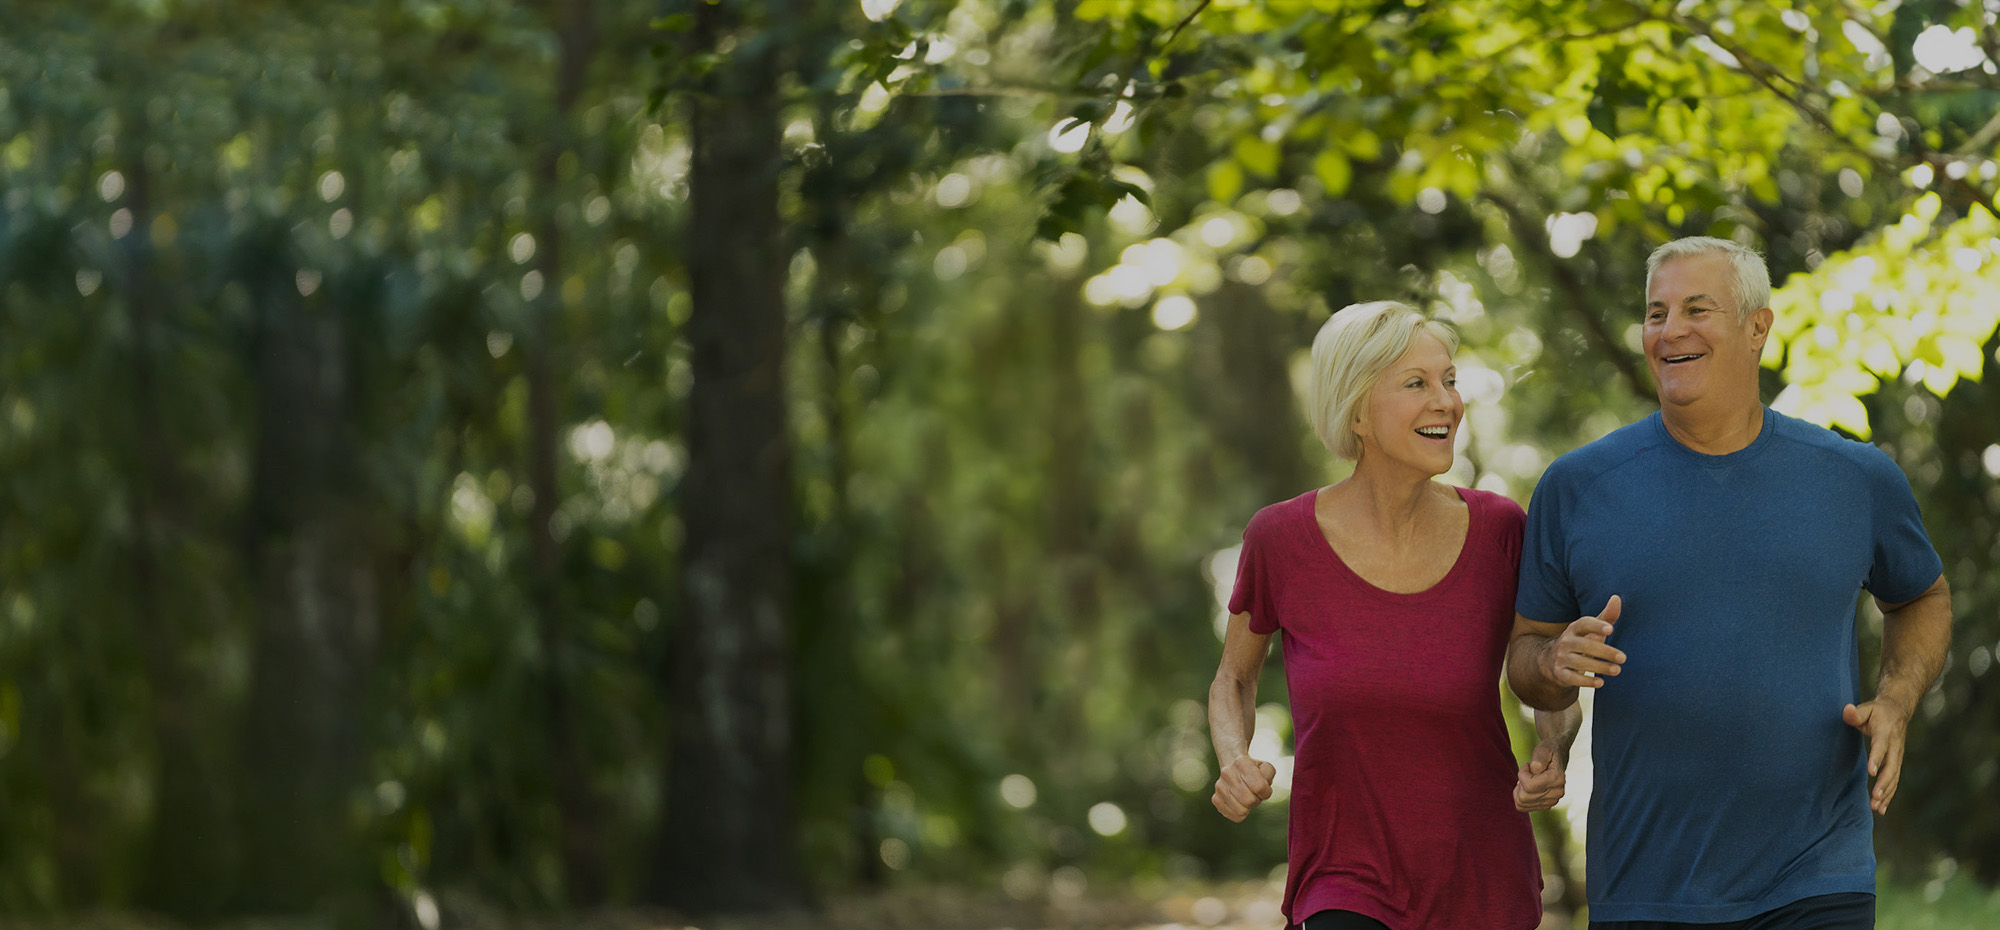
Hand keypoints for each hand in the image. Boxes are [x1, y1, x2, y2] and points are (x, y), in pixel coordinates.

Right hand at [1212, 755, 1275, 821]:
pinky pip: (1235, 817)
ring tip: (1247, 797)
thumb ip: (1268, 774)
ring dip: (1249, 807)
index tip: (1264, 788)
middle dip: (1257, 800)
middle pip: (1250, 800)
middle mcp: (1227, 773)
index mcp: (1241, 762)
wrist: (1233, 768)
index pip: (1259, 787)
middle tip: (1255, 793)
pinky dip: (1242, 814)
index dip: (1266, 791)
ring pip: (1242, 811)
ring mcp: (1219, 787)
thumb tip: (1260, 789)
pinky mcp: (1216, 799)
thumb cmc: (1254, 771)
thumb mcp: (1266, 768)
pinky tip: (1240, 803)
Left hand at [1513, 740, 1566, 810]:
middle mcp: (1557, 793)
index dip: (1522, 774)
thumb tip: (1535, 768)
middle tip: (1526, 773)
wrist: (1556, 757)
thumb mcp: (1543, 750)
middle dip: (1520, 784)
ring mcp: (1552, 801)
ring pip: (1522, 804)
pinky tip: (1526, 787)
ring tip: (1526, 780)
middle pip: (1524, 797)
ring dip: (1519, 791)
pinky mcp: (1546, 805)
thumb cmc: (1548, 752)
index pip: (1529, 786)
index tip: (1527, 766)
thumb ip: (1539, 758)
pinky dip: (1520, 797)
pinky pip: (1523, 807)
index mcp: (1557, 779)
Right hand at [1543, 595, 1624, 689]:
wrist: (1551, 659)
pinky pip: (1572, 678)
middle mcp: (1566, 642)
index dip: (1596, 625)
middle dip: (1604, 651)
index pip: (1583, 624)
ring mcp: (1561, 658)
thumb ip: (1606, 616)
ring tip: (1617, 670)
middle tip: (1623, 658)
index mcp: (1574, 628)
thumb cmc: (1580, 641)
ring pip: (1580, 663)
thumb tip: (1617, 598)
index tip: (1610, 629)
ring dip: (1599, 667)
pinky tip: (1601, 683)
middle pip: (1585, 645)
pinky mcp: (1560, 674)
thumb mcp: (1591, 629)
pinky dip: (1586, 681)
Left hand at [1843, 698, 1910, 813]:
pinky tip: (1881, 808)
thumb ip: (1855, 713)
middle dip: (1884, 783)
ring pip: (1894, 778)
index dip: (1877, 759)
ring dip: (1886, 793)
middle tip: (1875, 796)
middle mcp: (1895, 747)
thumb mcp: (1866, 708)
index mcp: (1885, 733)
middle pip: (1891, 767)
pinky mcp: (1896, 763)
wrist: (1898, 711)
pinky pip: (1894, 781)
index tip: (1871, 772)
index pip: (1881, 747)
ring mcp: (1897, 757)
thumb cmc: (1877, 712)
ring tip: (1877, 807)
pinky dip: (1889, 795)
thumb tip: (1846, 710)